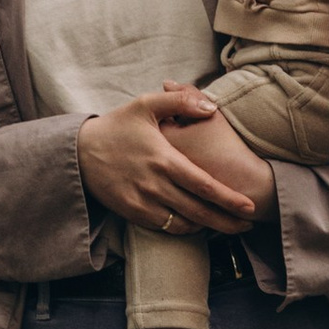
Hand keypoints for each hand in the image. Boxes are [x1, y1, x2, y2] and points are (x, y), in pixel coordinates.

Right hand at [78, 89, 259, 235]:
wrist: (78, 151)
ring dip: (207, 227)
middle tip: (248, 224)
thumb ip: (180, 101)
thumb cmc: (116, 126)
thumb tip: (211, 106)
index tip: (249, 206)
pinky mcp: (132, 213)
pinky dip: (183, 228)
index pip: (204, 185)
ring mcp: (142, 202)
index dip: (229, 199)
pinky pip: (165, 227)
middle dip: (227, 221)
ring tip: (226, 224)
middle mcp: (155, 185)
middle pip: (199, 211)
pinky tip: (196, 223)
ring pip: (183, 223)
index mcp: (164, 159)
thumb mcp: (145, 104)